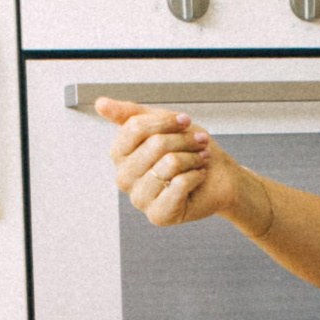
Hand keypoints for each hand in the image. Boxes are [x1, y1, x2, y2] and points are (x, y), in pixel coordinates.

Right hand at [98, 97, 247, 227]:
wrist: (219, 177)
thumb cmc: (189, 150)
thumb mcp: (162, 123)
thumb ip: (130, 114)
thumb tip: (100, 104)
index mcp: (120, 155)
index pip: (134, 128)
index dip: (165, 121)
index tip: (185, 120)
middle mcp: (124, 178)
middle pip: (155, 145)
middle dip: (184, 140)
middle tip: (200, 142)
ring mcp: (139, 199)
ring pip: (169, 164)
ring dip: (194, 158)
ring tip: (200, 160)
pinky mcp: (158, 215)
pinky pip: (179, 185)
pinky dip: (197, 176)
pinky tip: (198, 177)